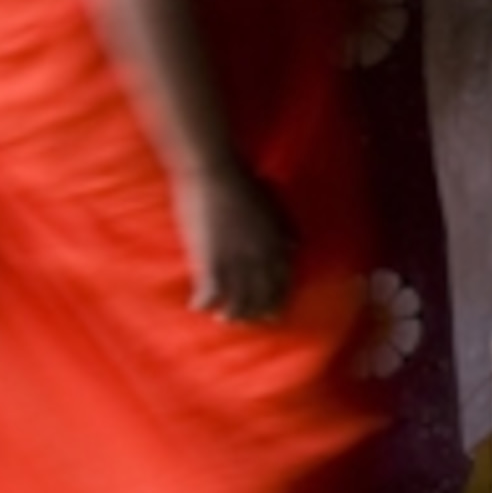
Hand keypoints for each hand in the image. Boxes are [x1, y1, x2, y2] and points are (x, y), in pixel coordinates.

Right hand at [177, 161, 294, 322]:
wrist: (212, 171)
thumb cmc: (241, 181)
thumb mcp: (272, 204)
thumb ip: (284, 227)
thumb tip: (295, 247)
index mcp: (276, 243)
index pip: (282, 282)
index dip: (277, 300)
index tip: (272, 312)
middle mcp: (260, 258)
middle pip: (262, 298)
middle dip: (256, 314)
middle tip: (246, 322)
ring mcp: (236, 262)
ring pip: (238, 303)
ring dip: (230, 314)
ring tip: (221, 318)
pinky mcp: (211, 261)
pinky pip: (210, 296)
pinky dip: (203, 304)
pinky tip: (196, 306)